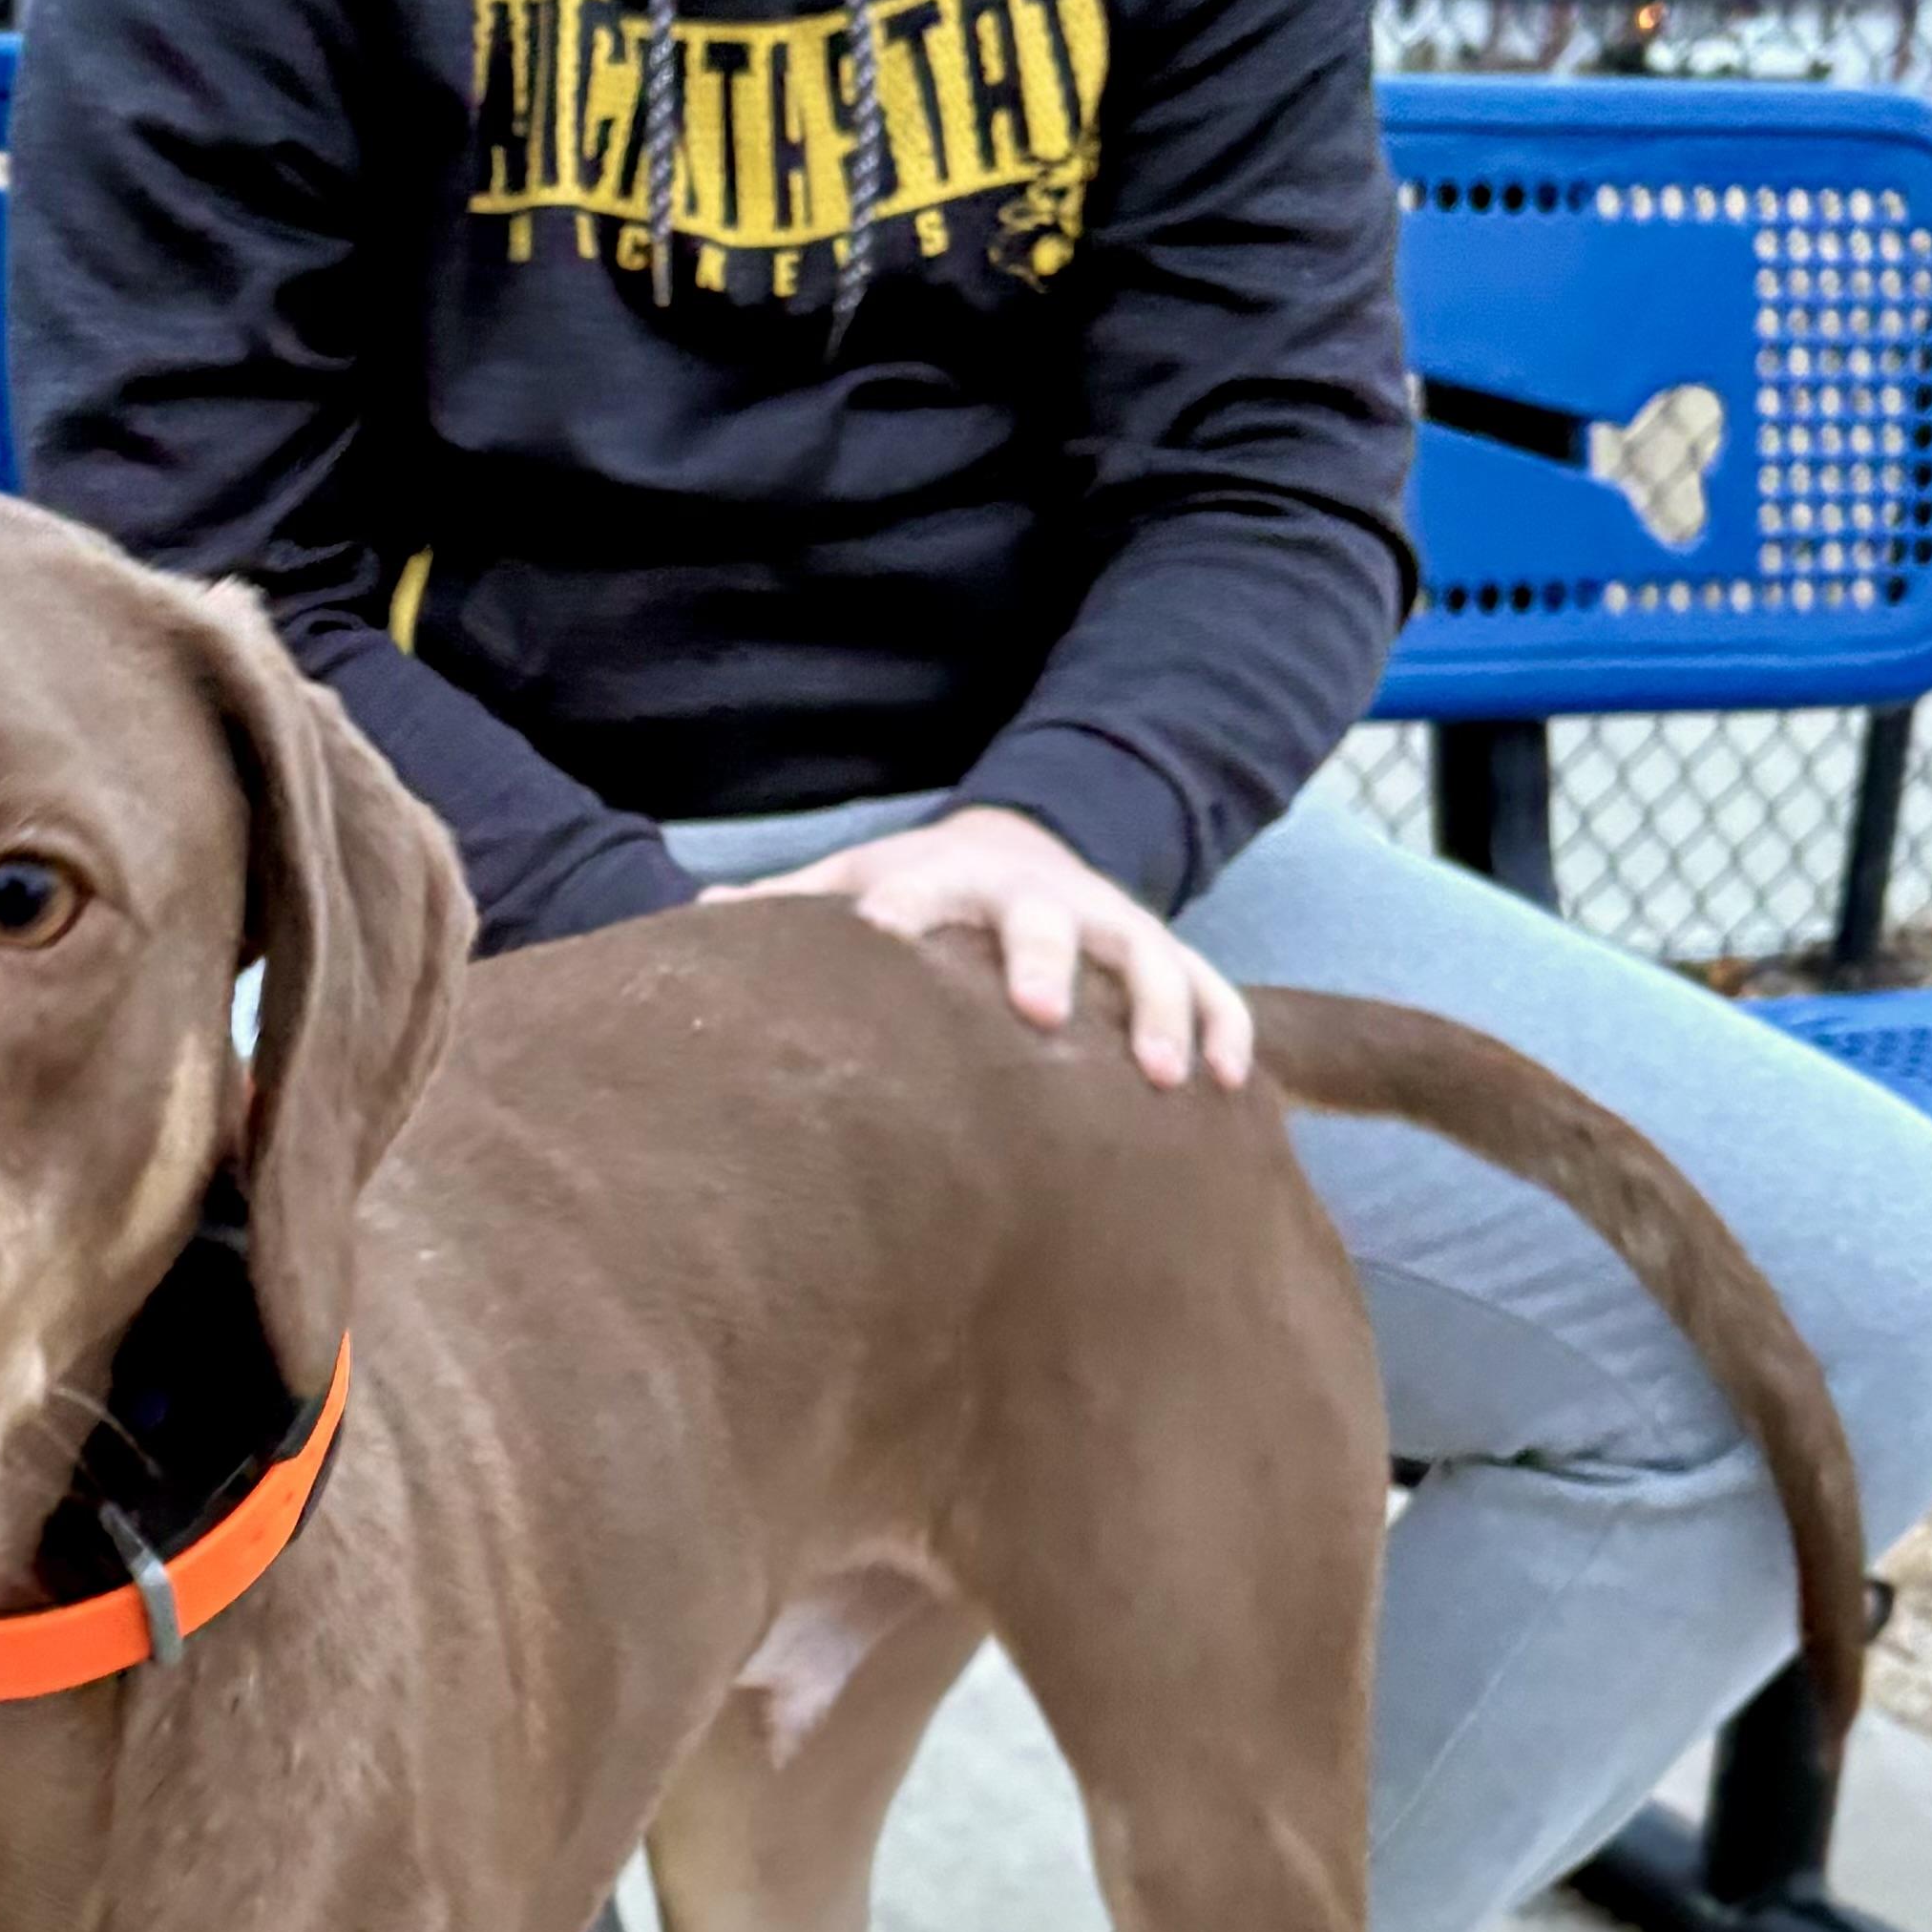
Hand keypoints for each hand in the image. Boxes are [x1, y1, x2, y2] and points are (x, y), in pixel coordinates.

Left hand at [714, 802, 1254, 1090]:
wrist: (1016, 844)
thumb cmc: (916, 893)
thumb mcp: (853, 884)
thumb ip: (785, 908)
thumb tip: (697, 921)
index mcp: (951, 882)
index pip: (922, 893)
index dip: (903, 912)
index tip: (878, 935)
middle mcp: (1038, 900)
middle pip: (1045, 925)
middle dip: (1042, 961)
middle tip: (1036, 1013)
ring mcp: (1111, 928)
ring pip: (1147, 962)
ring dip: (1157, 1012)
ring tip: (1165, 1076)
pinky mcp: (1165, 956)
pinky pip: (1212, 990)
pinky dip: (1228, 1030)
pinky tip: (1234, 1087)